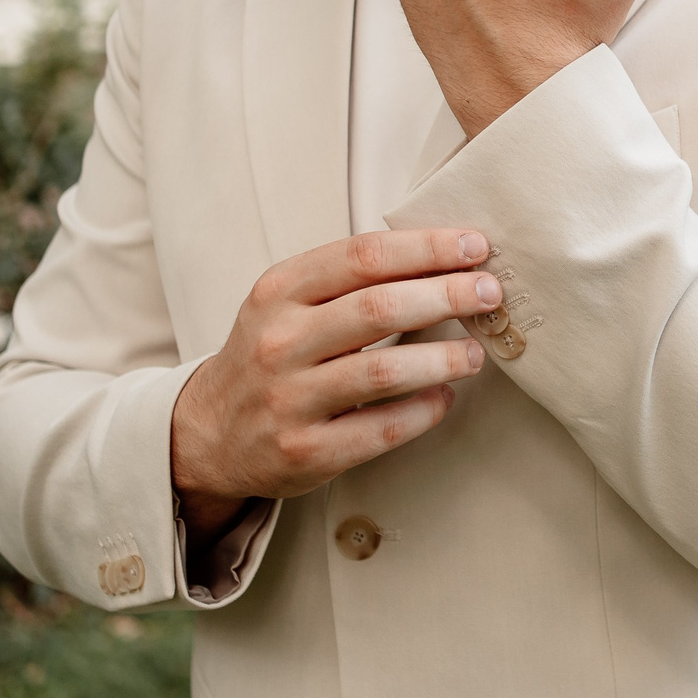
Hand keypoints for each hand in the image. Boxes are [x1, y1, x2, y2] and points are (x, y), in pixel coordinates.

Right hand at [171, 229, 501, 548]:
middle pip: (380, 307)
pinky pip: (381, 429)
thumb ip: (351, 278)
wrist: (207, 434)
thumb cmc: (271, 355)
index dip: (427, 248)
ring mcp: (289, 400)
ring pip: (384, 371)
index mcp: (279, 292)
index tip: (475, 245)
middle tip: (490, 292)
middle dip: (447, 295)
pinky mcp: (305, 451)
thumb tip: (445, 255)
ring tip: (476, 352)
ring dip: (443, 358)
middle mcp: (279, 342)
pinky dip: (423, 410)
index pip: (363, 256)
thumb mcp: (288, 303)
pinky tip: (444, 397)